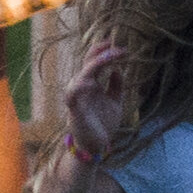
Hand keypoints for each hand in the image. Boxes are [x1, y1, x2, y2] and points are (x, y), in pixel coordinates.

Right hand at [60, 44, 125, 162]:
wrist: (97, 147)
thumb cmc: (103, 125)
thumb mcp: (115, 102)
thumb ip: (116, 86)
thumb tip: (117, 69)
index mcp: (92, 85)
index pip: (94, 62)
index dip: (104, 52)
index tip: (121, 47)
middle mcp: (83, 89)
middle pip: (87, 64)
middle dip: (99, 53)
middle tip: (114, 45)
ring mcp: (78, 98)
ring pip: (79, 77)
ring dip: (92, 66)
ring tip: (108, 58)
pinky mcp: (75, 111)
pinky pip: (72, 96)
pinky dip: (78, 88)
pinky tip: (89, 82)